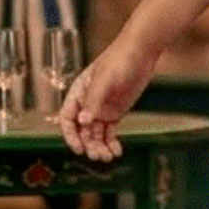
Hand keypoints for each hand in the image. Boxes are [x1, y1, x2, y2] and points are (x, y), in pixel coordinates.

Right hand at [58, 37, 156, 159]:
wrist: (141, 52)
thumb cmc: (119, 59)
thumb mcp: (105, 79)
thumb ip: (94, 100)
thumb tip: (83, 121)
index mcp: (78, 93)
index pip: (67, 118)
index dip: (70, 135)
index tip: (78, 147)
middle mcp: (88, 104)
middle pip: (82, 131)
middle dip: (88, 145)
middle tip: (97, 155)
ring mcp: (101, 109)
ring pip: (95, 134)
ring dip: (99, 147)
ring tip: (108, 156)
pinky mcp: (115, 113)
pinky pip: (109, 132)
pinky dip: (111, 143)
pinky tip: (116, 151)